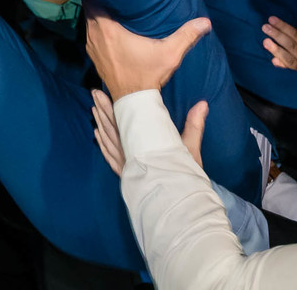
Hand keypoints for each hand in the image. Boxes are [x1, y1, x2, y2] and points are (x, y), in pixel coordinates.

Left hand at [85, 7, 210, 99]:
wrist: (134, 100)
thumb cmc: (149, 75)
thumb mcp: (169, 54)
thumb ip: (186, 35)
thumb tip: (205, 22)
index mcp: (108, 30)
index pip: (93, 0)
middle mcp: (95, 36)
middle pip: (89, 8)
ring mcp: (92, 46)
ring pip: (88, 21)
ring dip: (96, 13)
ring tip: (110, 4)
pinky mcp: (93, 55)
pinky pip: (89, 33)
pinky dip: (95, 27)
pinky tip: (107, 25)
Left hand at [91, 90, 207, 175]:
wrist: (180, 205)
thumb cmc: (185, 176)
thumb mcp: (191, 149)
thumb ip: (193, 125)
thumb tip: (203, 103)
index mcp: (143, 144)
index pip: (122, 121)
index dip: (111, 106)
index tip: (102, 92)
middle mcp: (130, 153)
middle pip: (112, 128)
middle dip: (102, 110)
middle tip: (94, 94)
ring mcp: (125, 165)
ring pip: (108, 141)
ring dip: (100, 124)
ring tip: (94, 109)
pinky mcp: (125, 175)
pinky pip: (109, 156)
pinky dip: (102, 144)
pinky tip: (97, 135)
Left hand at [263, 15, 296, 73]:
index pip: (296, 35)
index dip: (284, 27)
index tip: (271, 19)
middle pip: (291, 45)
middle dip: (278, 35)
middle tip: (265, 27)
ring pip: (289, 59)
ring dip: (277, 50)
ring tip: (265, 42)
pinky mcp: (296, 80)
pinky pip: (288, 74)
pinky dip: (282, 68)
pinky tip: (274, 62)